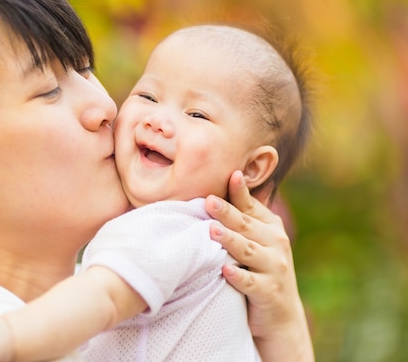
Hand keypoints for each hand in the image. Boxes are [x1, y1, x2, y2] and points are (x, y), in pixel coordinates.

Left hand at [205, 170, 313, 361]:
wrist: (281, 316)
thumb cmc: (261, 270)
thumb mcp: (257, 241)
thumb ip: (245, 216)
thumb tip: (229, 179)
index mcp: (271, 227)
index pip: (252, 206)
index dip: (241, 192)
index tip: (231, 174)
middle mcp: (277, 244)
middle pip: (247, 226)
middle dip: (228, 213)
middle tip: (209, 201)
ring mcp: (275, 269)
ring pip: (248, 251)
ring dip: (230, 240)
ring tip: (212, 231)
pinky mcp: (269, 292)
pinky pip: (251, 283)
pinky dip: (239, 276)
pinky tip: (225, 269)